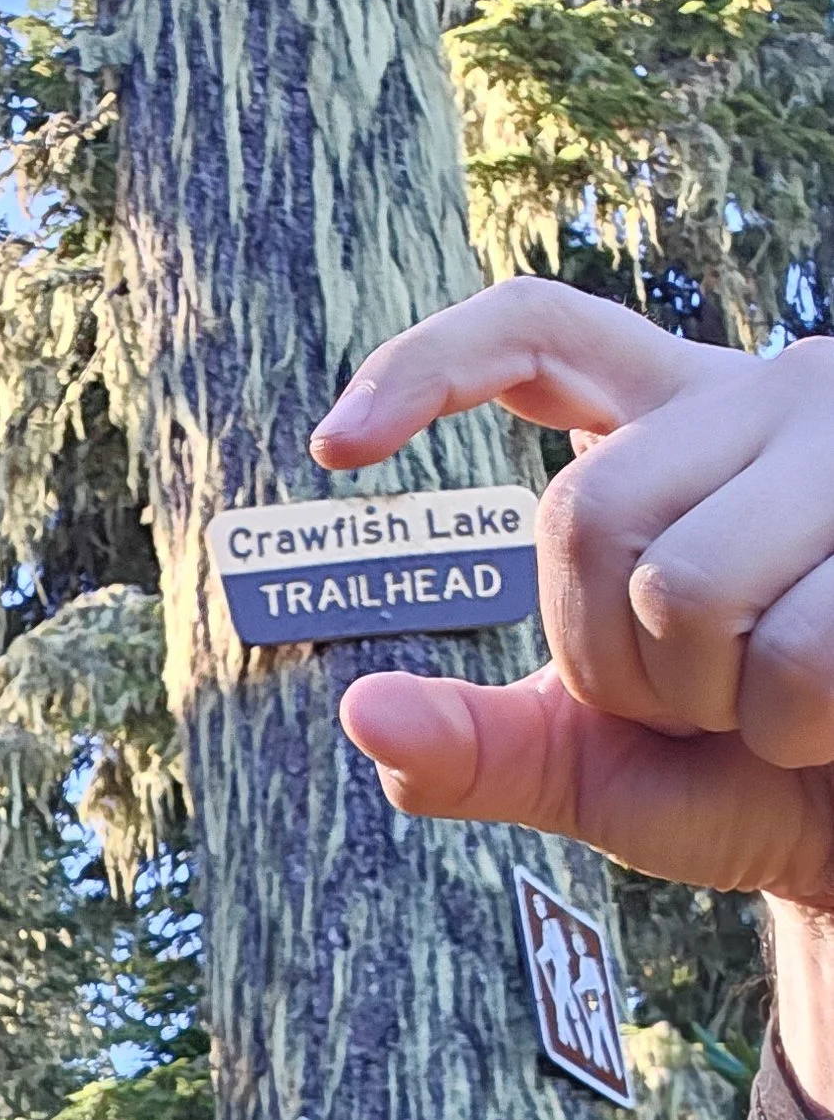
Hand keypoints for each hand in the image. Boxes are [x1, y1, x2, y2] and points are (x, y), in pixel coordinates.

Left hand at [311, 279, 833, 1112]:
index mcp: (670, 432)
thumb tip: (362, 716)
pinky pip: (798, 652)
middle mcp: (757, 404)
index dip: (430, 365)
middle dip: (616, 661)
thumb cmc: (747, 785)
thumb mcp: (594, 770)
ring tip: (785, 703)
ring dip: (719, 699)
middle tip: (703, 701)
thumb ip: (480, 750)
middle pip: (583, 515)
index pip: (537, 334)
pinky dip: (801, 724)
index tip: (333, 449)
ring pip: (689, 586)